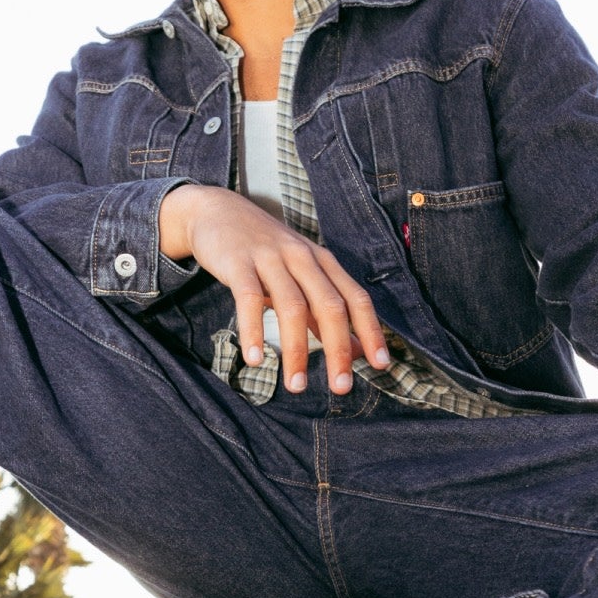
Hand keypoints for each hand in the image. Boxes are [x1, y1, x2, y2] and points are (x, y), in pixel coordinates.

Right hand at [159, 184, 389, 393]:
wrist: (218, 211)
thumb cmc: (262, 251)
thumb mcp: (298, 274)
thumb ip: (321, 309)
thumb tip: (353, 349)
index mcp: (322, 261)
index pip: (355, 298)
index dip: (371, 331)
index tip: (380, 365)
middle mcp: (302, 257)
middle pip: (330, 305)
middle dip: (339, 349)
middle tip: (341, 387)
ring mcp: (270, 258)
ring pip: (292, 306)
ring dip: (297, 350)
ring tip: (295, 386)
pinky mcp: (238, 262)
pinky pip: (248, 299)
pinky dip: (254, 331)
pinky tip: (256, 360)